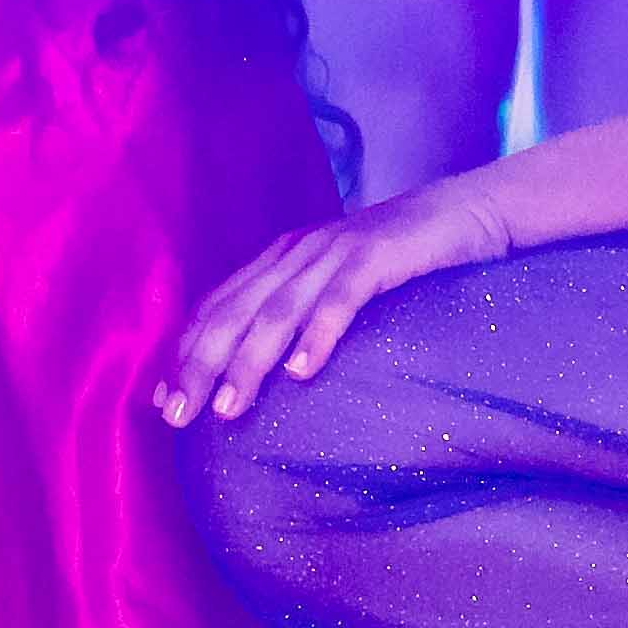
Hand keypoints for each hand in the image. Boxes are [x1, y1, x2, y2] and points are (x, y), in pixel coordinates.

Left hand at [159, 180, 512, 428]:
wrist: (463, 211)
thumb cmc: (397, 261)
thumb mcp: (333, 284)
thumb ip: (298, 313)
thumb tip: (268, 374)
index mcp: (276, 260)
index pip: (215, 309)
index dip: (185, 355)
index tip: (164, 404)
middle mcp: (294, 253)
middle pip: (232, 313)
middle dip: (200, 366)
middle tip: (180, 416)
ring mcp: (332, 253)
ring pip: (276, 311)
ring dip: (248, 362)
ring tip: (229, 407)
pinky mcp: (375, 257)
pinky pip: (339, 300)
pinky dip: (316, 335)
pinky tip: (301, 372)